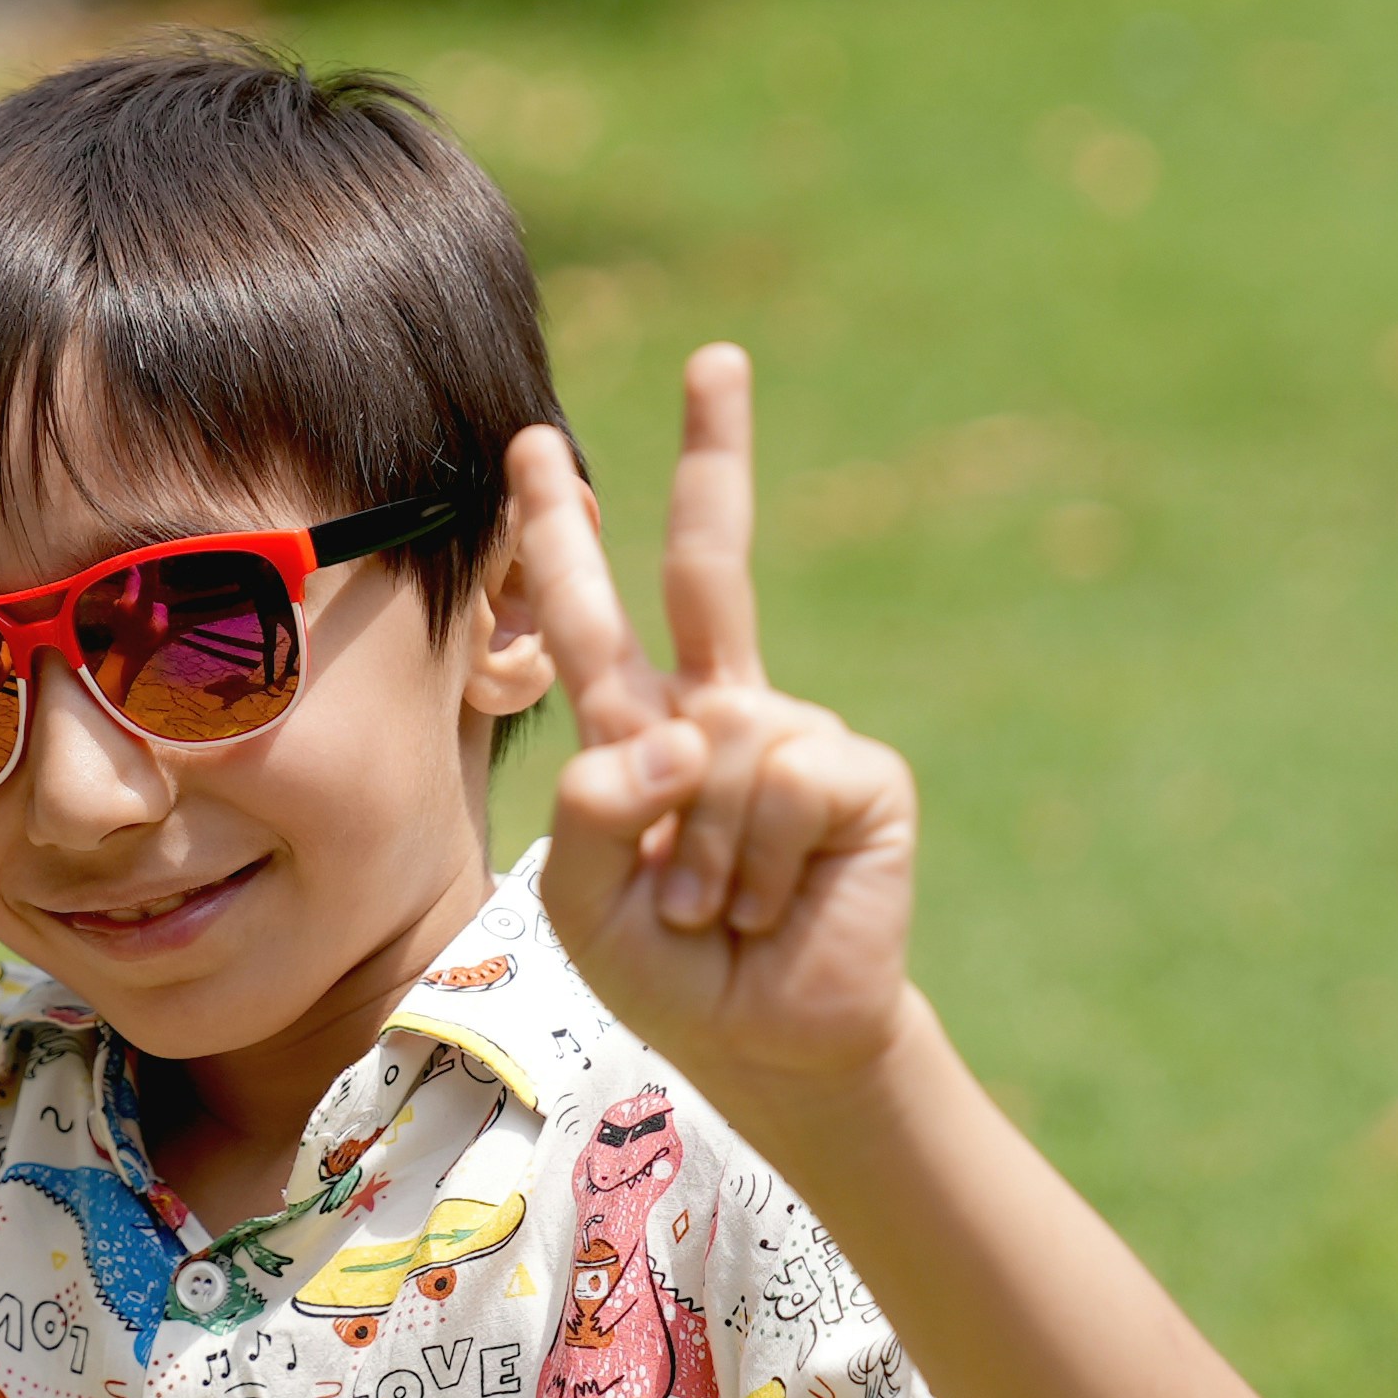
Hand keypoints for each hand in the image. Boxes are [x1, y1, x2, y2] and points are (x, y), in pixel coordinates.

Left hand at [512, 344, 921, 1091]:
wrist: (768, 1039)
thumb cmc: (668, 967)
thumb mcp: (585, 902)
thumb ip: (596, 815)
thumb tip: (677, 736)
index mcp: (639, 725)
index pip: (590, 613)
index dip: (563, 535)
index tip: (541, 450)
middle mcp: (718, 709)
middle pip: (710, 564)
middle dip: (716, 454)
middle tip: (717, 357)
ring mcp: (791, 734)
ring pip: (719, 750)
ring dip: (701, 859)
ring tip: (716, 909)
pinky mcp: (857, 774)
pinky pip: (783, 784)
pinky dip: (758, 861)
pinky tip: (773, 901)